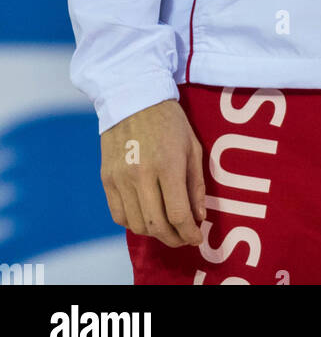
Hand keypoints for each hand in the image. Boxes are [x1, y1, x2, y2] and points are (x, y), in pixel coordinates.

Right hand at [100, 99, 205, 247]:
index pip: (178, 214)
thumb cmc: (169, 121)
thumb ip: (196, 183)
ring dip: (154, 232)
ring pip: (137, 224)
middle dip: (173, 238)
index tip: (196, 238)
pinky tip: (145, 217)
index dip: (189, 233)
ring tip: (166, 227)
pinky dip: (133, 223)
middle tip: (183, 238)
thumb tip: (198, 216)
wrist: (133, 98)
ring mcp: (120, 178)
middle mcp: (141, 175)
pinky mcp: (106, 179)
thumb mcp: (192, 146)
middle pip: (156, 225)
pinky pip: (118, 215)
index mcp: (168, 165)